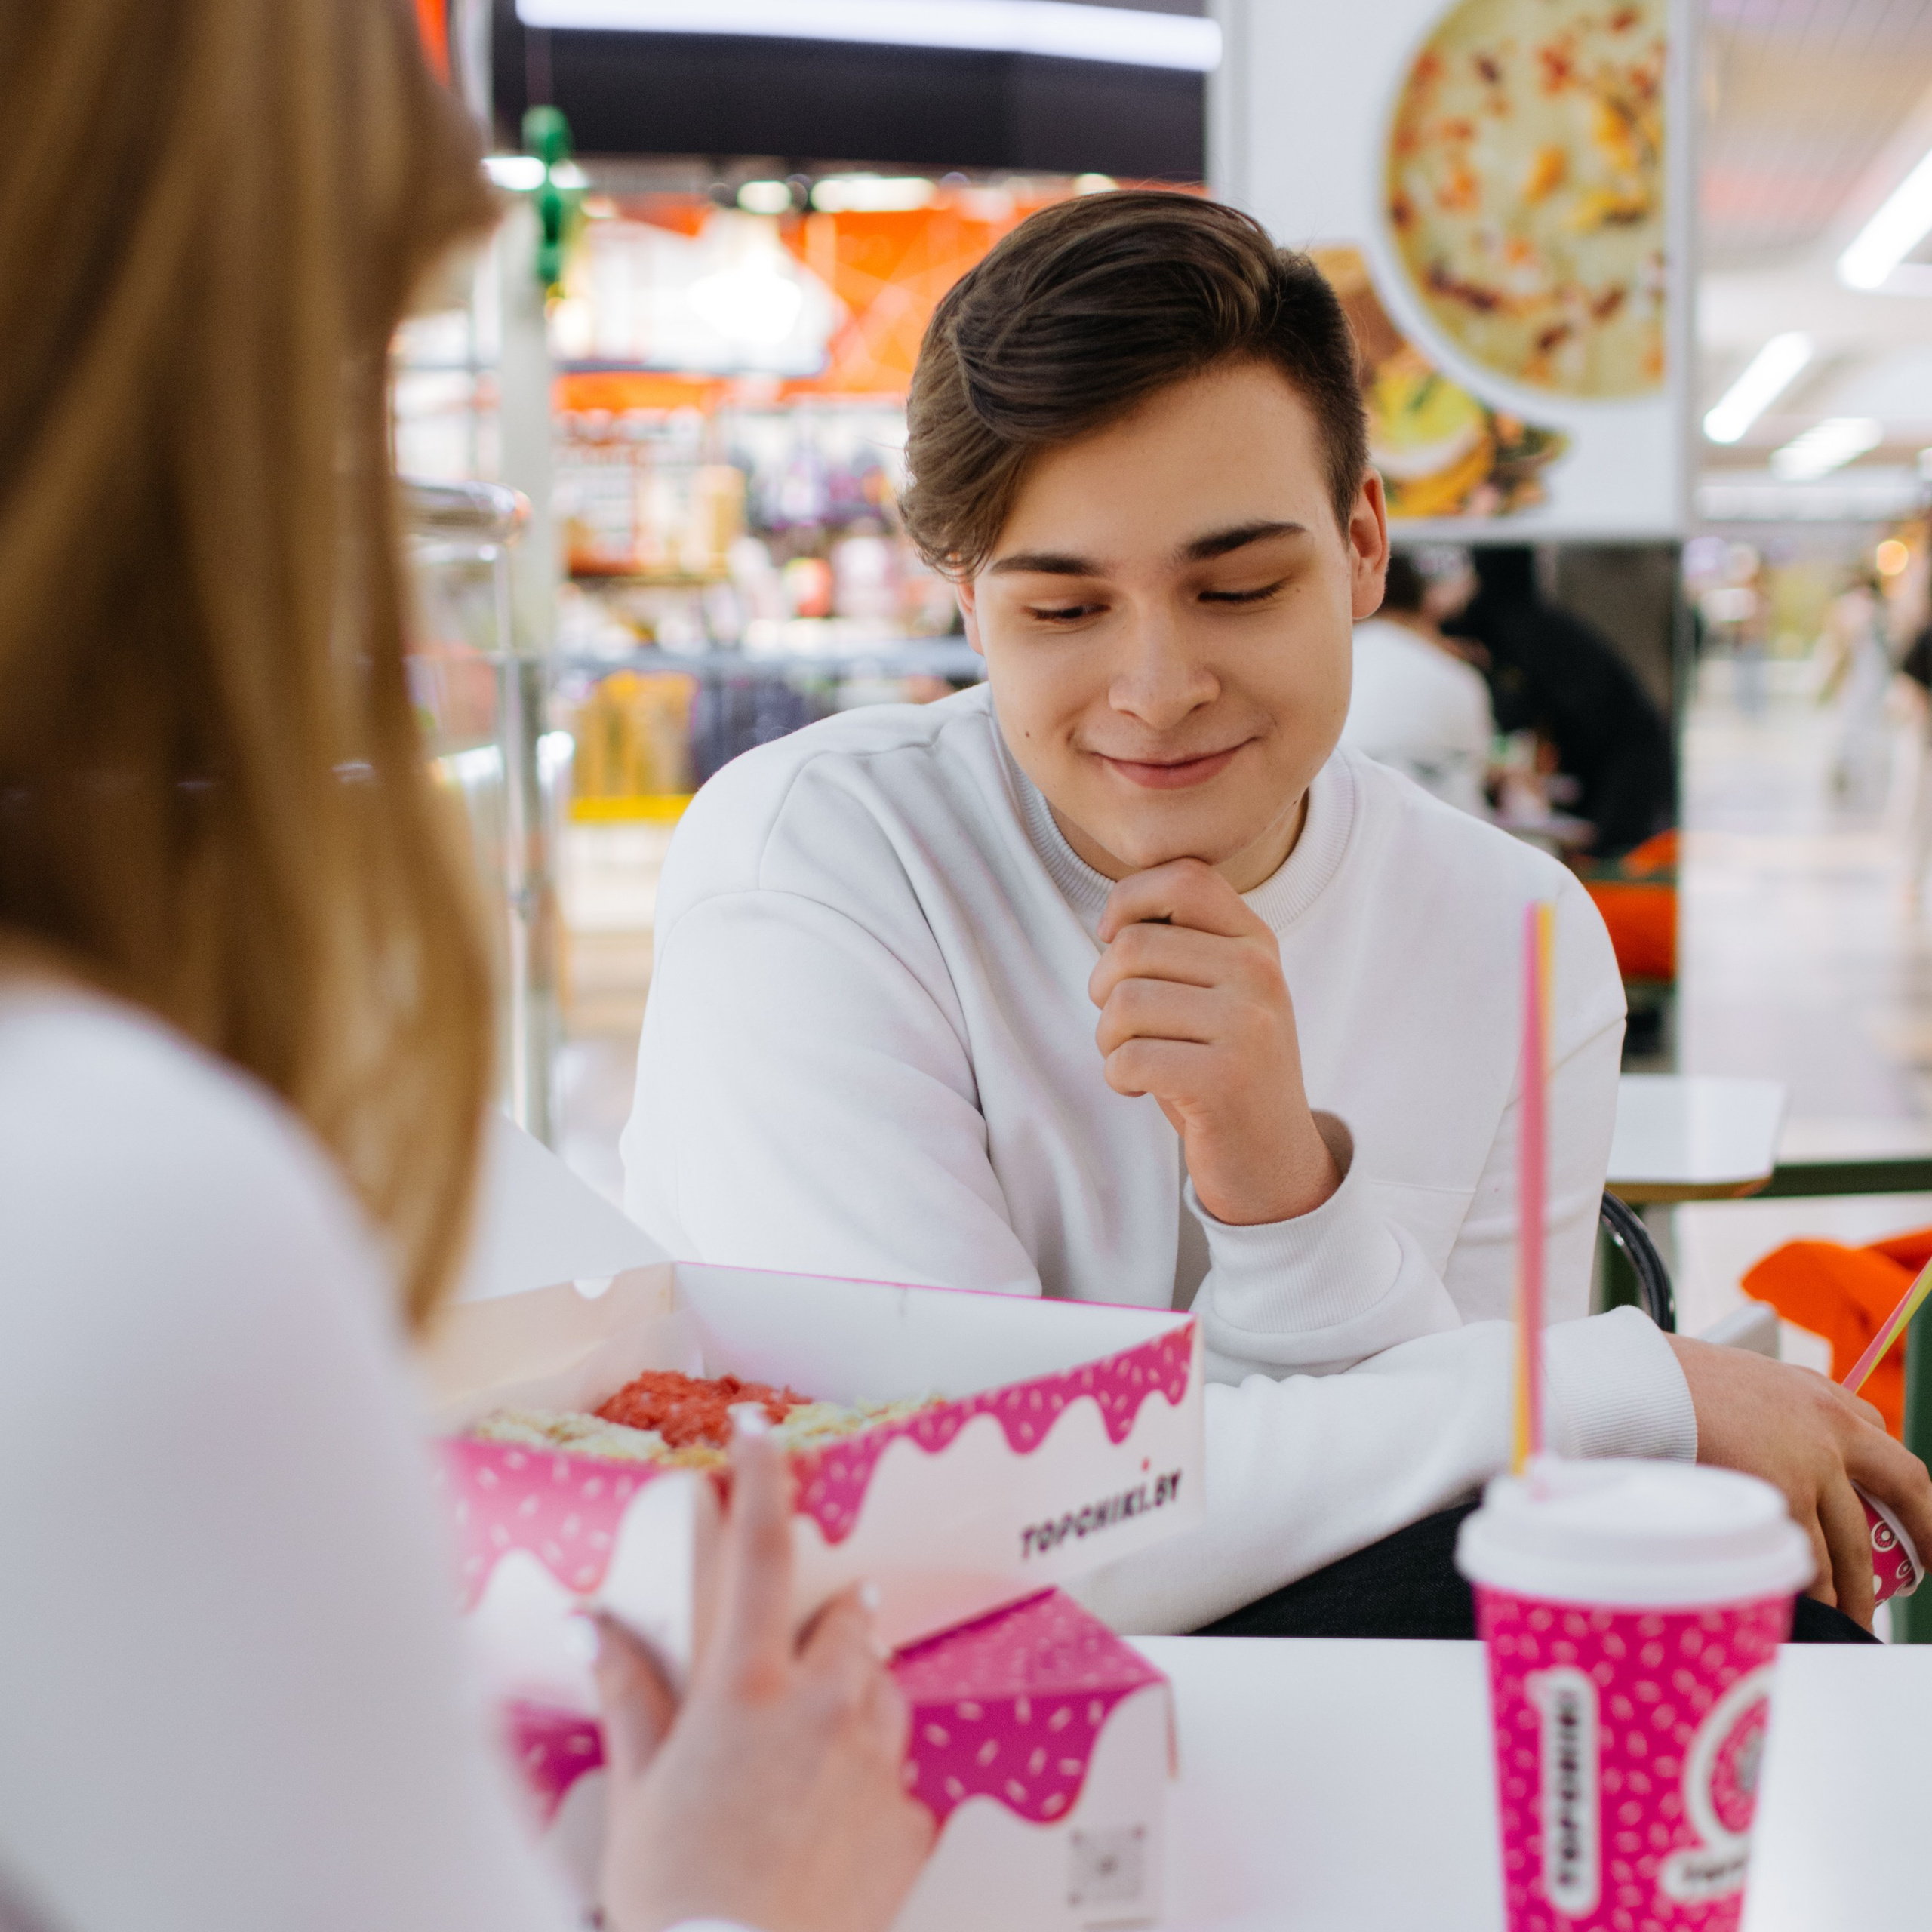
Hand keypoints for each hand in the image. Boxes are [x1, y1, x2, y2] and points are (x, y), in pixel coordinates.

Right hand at [597, 1414, 933, 1931]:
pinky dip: (869, 1784)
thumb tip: (596, 1628)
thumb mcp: (635, 1792)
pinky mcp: (907, 1826)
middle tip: (796, 1651)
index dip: (763, 1480)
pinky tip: (828, 1823)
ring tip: (808, 1744)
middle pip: (847, 1624)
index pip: (761, 1554)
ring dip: (854, 1696)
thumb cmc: (675, 1899)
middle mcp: (823, 1712)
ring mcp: (874, 1766)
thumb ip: (629, 1697)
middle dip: (828, 1621)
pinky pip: (899, 1778)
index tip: (761, 1433)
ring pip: (882, 1692)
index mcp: (747, 1691)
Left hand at [1090, 858, 1338, 1224]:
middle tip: (1121, 1025)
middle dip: (1103, 988)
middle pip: (1133, 946)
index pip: (1183, 877)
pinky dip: (1118, 1077)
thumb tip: (1113, 919)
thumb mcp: (1218, 993)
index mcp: (1256, 943)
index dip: (1128, 899)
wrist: (1273, 1160)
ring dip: (1108, 1039)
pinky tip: (1140, 1089)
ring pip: (1124, 1004)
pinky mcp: (1224, 1081)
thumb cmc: (1221, 1069)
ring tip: (1131, 1058)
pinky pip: (1129, 1059)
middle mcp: (1259, 974)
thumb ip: (1182, 947)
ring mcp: (1247, 1026)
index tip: (1112, 939)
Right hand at [1669, 1334, 1931, 1629]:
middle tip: (1923, 1568)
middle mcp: (1831, 1426)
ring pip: (1854, 1542)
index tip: (1906, 1508)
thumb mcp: (1741, 1379)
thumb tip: (1758, 1441)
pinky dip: (1814, 1589)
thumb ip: (1769, 1411)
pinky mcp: (1783, 1496)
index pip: (1882, 1436)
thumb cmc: (1672, 1380)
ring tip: (1855, 1616)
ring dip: (1857, 1587)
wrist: (1643, 1379)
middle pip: (1906, 1487)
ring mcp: (1812, 1463)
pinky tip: (1812, 1607)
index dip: (1902, 1480)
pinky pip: (1811, 1559)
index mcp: (1820, 1393)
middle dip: (1927, 1532)